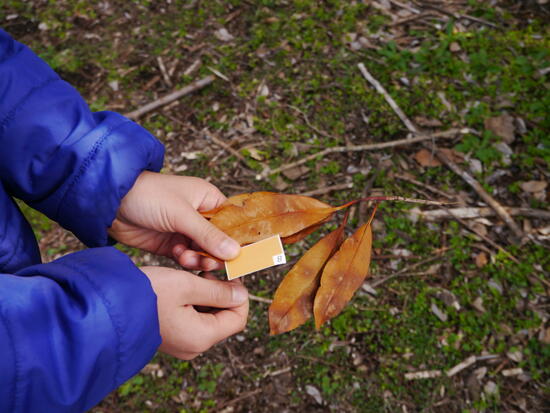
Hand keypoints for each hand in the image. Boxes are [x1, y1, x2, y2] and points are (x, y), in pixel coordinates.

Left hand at [109, 172, 239, 269]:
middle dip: (215, 253)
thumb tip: (235, 253)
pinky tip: (178, 256)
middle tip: (208, 262)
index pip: (232, 222)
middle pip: (220, 241)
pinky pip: (188, 258)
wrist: (110, 204)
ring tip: (186, 257)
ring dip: (199, 258)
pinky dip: (186, 261)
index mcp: (208, 199)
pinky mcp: (171, 245)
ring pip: (205, 252)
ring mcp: (185, 231)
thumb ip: (208, 235)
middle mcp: (200, 215)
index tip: (241, 258)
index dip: (237, 239)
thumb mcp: (181, 214)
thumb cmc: (148, 195)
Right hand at [142, 266, 248, 359]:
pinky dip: (192, 301)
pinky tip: (182, 284)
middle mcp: (193, 346)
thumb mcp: (187, 284)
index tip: (227, 273)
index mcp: (201, 337)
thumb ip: (218, 291)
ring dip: (206, 294)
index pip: (238, 318)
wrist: (106, 304)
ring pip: (208, 316)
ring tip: (192, 274)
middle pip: (224, 318)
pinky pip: (192, 319)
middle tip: (206, 270)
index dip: (238, 294)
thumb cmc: (145, 293)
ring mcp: (181, 343)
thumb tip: (242, 295)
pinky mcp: (170, 337)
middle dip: (220, 292)